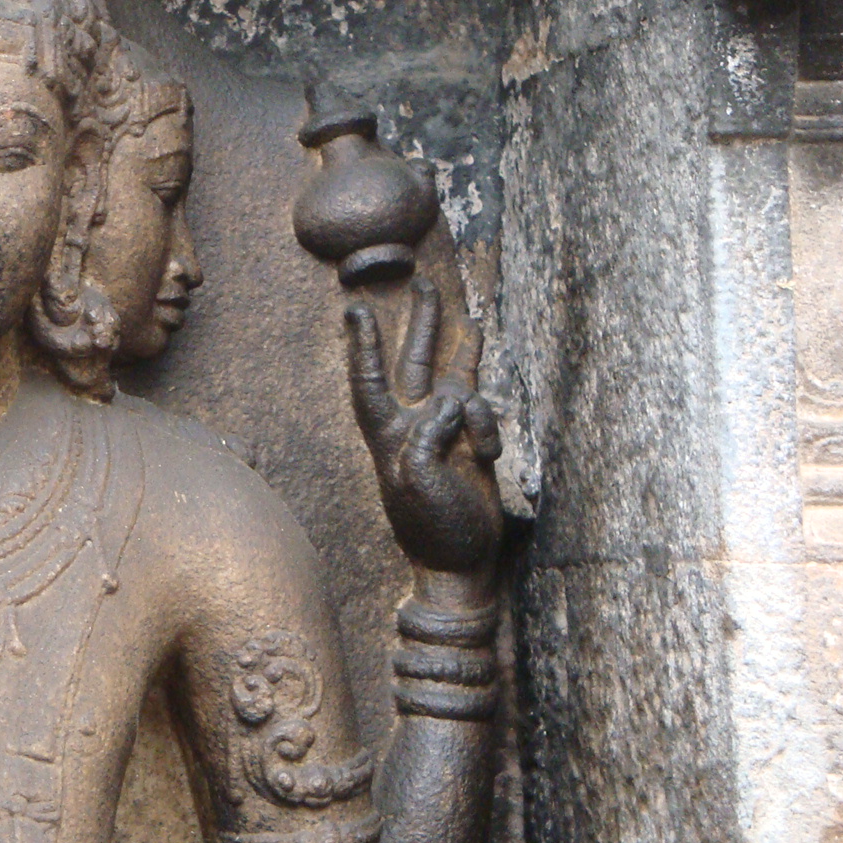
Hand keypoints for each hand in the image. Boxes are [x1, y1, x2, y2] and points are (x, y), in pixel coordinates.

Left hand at [345, 278, 502, 575]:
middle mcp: (413, 425)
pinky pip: (482, 413)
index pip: (369, 382)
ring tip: (474, 320)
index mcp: (387, 436)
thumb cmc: (433, 527)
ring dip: (462, 350)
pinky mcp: (471, 440)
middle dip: (420, 323)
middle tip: (422, 284)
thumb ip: (428, 440)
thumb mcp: (418, 485)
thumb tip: (448, 404)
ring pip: (452, 377)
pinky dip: (488, 428)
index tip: (354, 310)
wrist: (465, 558)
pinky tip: (488, 455)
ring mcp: (444, 431)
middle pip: (413, 362)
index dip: (364, 347)